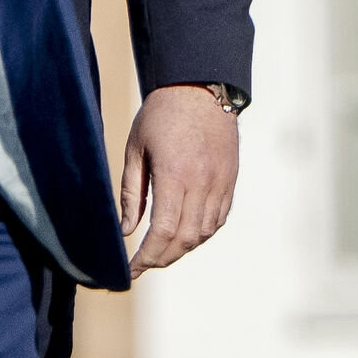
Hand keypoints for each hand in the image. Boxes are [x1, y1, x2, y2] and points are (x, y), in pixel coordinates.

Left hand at [121, 86, 240, 272]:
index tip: (131, 270)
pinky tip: (185, 234)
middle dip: (162, 259)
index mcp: (175, 175)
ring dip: (182, 248)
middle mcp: (202, 183)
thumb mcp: (136, 150)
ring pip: (204, 233)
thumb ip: (132, 192)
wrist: (201, 87)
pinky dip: (201, 233)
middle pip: (185, 239)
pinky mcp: (230, 179)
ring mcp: (221, 183)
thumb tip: (127, 231)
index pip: (163, 232)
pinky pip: (218, 218)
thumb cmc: (161, 115)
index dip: (146, 257)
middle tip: (143, 264)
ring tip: (162, 251)